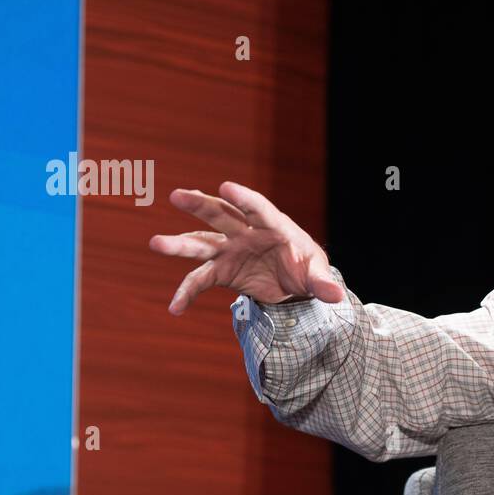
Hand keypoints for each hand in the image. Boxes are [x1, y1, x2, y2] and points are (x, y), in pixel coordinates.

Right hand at [148, 181, 343, 314]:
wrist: (295, 284)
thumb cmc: (308, 269)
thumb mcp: (317, 275)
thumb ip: (323, 283)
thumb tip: (337, 295)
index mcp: (273, 226)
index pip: (258, 208)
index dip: (243, 198)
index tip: (225, 187)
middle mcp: (246, 233)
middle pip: (221, 215)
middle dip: (200, 205)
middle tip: (177, 195)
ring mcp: (230, 251)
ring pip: (202, 244)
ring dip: (180, 244)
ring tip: (156, 243)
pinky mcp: (222, 271)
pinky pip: (200, 280)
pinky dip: (187, 292)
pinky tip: (175, 307)